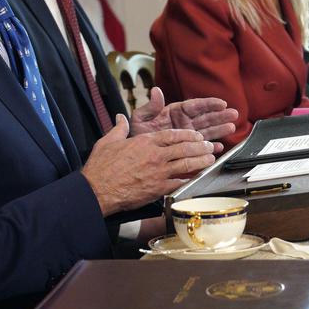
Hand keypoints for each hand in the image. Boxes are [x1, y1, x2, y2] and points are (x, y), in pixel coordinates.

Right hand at [81, 116, 213, 214]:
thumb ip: (119, 128)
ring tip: (211, 158)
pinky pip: (180, 182)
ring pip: (187, 163)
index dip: (188, 134)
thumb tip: (120, 117)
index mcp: (145, 141)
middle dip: (200, 146)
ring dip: (201, 160)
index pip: (173, 134)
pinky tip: (198, 178)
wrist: (97, 190)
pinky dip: (190, 179)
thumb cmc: (101, 167)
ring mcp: (159, 172)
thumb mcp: (107, 141)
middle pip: (185, 147)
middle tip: (209, 146)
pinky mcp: (159, 188)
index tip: (197, 135)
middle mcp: (155, 155)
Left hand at [130, 87, 238, 144]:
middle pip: (205, 117)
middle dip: (220, 115)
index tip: (221, 103)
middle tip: (234, 114)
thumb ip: (150, 107)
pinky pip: (201, 147)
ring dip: (219, 129)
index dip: (209, 104)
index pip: (194, 106)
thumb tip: (156, 91)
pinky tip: (219, 147)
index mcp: (174, 112)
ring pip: (207, 131)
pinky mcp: (187, 148)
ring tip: (232, 127)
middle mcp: (184, 123)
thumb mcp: (140, 119)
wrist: (134, 156)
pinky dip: (210, 148)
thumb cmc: (136, 134)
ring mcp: (187, 135)